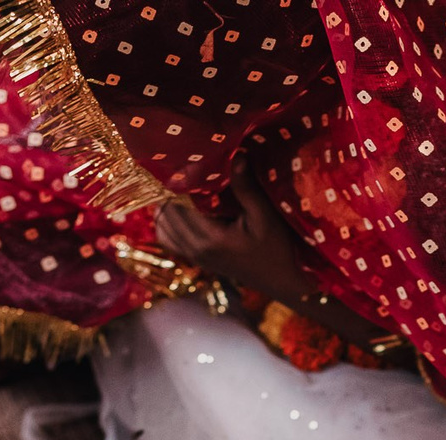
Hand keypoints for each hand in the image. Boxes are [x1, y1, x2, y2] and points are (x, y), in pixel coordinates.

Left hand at [152, 167, 313, 304]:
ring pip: (163, 226)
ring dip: (166, 205)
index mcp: (210, 238)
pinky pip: (168, 239)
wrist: (282, 280)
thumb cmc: (277, 247)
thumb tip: (235, 154)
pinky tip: (179, 206)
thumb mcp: (265, 216)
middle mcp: (196, 249)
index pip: (178, 204)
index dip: (177, 181)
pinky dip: (168, 221)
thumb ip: (246, 188)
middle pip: (166, 214)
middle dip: (168, 191)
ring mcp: (194, 256)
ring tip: (177, 184)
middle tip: (178, 166)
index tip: (184, 160)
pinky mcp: (196, 259)